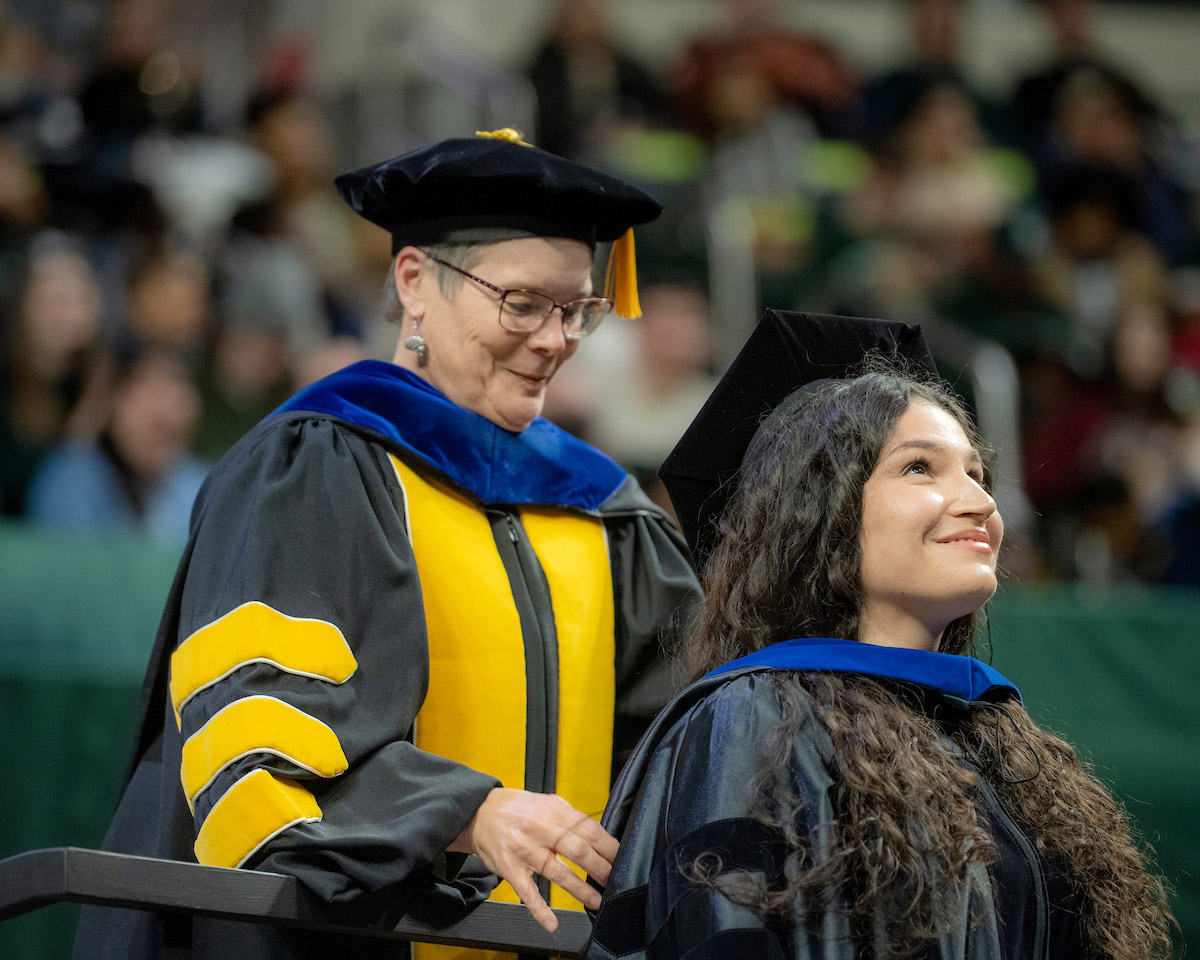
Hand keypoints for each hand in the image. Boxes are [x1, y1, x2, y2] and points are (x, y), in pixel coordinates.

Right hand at [448, 788, 617, 931]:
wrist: (481, 812)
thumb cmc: (518, 809)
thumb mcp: (548, 804)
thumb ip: (571, 819)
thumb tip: (600, 835)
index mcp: (554, 811)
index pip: (589, 830)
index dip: (608, 847)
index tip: (621, 858)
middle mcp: (540, 829)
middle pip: (578, 851)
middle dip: (600, 868)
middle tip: (614, 880)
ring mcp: (524, 849)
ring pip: (557, 873)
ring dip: (580, 890)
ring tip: (596, 901)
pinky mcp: (510, 868)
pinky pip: (527, 892)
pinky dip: (540, 910)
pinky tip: (552, 923)